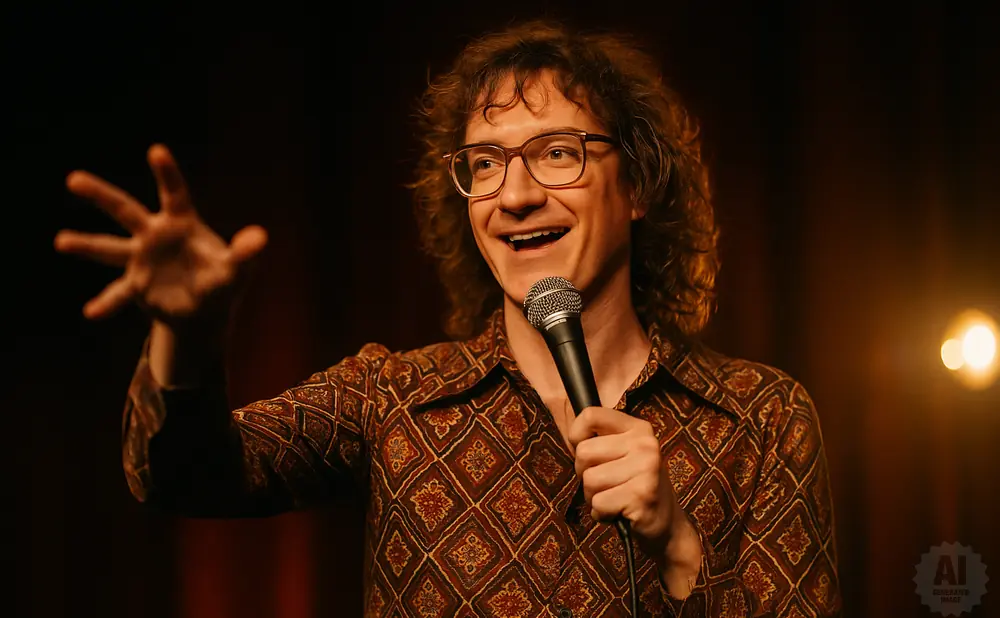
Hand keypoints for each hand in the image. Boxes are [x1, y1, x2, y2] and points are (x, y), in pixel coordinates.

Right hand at [55, 144, 267, 330]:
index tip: (156, 149)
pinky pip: (118, 294)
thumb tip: (261, 237)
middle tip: (73, 179)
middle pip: (126, 210)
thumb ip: (245, 253)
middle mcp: (155, 236)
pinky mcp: (137, 286)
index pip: (174, 193)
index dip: (167, 173)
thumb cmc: (223, 280)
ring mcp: (142, 260)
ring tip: (61, 241)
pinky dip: (106, 303)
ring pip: (109, 248)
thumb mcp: (237, 269)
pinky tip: (91, 312)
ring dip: (86, 245)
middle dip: (101, 195)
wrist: (204, 309)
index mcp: (182, 224)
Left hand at [568, 406, 686, 560]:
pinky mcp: (642, 495)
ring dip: (594, 497)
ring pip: (589, 480)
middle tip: (608, 484)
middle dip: (586, 474)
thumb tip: (566, 428)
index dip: (576, 436)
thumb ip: (597, 439)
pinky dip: (602, 514)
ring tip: (615, 498)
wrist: (666, 524)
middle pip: (583, 452)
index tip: (588, 454)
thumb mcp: (621, 455)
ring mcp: (646, 468)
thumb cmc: (634, 487)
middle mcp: (644, 444)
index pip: (590, 415)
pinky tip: (619, 512)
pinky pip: (598, 503)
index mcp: (637, 428)